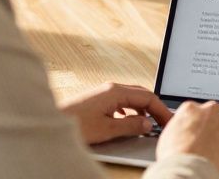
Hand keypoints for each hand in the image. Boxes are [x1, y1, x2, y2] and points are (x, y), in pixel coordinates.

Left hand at [59, 82, 173, 145]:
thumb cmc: (75, 125)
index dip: (161, 110)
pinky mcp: (97, 100)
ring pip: (132, 97)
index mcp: (116, 92)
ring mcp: (103, 93)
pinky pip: (121, 101)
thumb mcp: (108, 129)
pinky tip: (129, 119)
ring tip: (149, 123)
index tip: (169, 122)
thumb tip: (148, 124)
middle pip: (142, 94)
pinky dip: (131, 110)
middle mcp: (111, 88)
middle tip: (164, 122)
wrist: (50, 125)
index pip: (148, 97)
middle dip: (155, 108)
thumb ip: (131, 125)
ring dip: (143, 109)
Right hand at [156, 100, 218, 175]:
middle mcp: (210, 112)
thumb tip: (181, 128)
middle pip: (218, 109)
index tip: (201, 126)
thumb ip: (179, 126)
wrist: (186, 170)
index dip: (201, 118)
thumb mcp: (168, 136)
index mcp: (190, 109)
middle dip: (217, 120)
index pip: (199, 106)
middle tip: (214, 133)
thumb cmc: (174, 158)